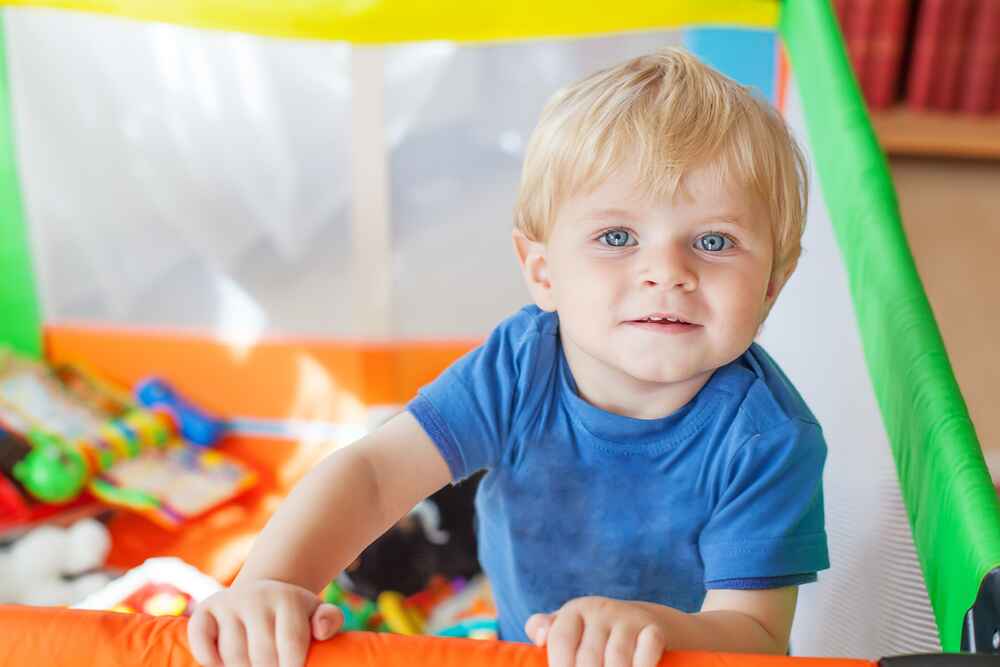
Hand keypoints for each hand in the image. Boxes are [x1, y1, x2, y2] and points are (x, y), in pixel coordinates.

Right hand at [187, 579, 343, 666]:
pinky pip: (201, 642)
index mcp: (288, 599)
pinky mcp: (204, 611)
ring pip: (232, 655)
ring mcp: (228, 603)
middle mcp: (256, 597)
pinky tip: (223, 665)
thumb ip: (329, 620)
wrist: (260, 594)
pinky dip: (209, 660)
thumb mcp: (316, 612)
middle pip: (262, 654)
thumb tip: (320, 631)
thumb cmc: (293, 615)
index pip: (291, 644)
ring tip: (254, 666)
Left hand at [525, 596, 667, 666]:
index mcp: (574, 611)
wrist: (643, 621)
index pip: (560, 639)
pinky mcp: (654, 629)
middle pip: (588, 657)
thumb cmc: (594, 634)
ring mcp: (628, 618)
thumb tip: (538, 638)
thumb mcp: (569, 627)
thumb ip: (545, 630)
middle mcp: (600, 610)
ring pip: (617, 659)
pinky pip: (646, 652)